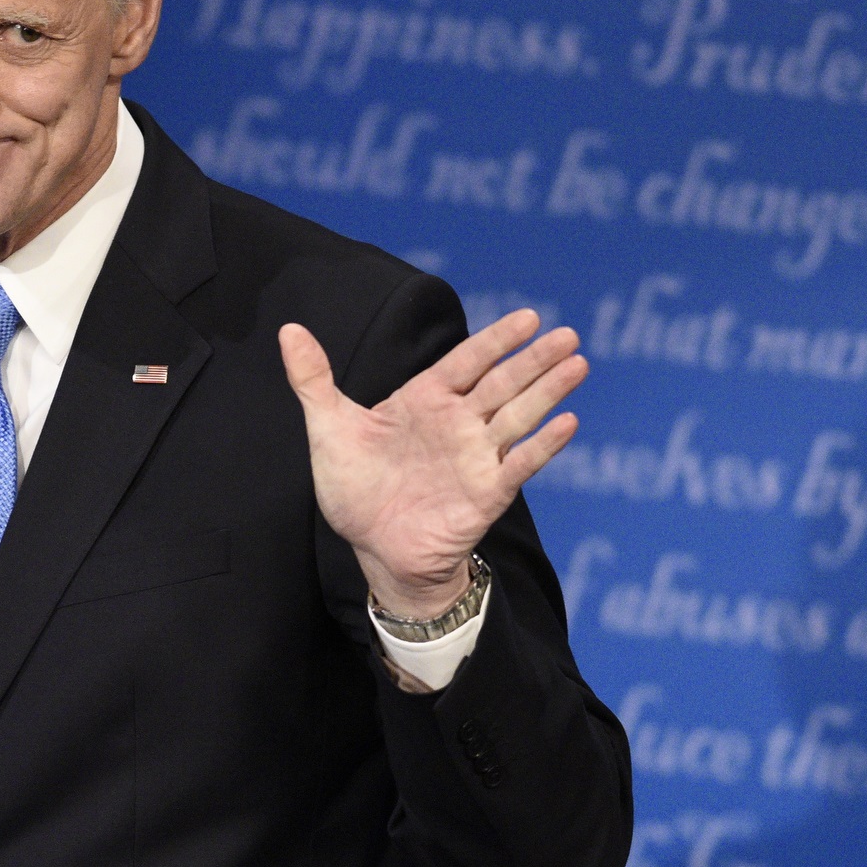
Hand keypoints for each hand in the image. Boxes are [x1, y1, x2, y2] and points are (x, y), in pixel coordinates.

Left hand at [279, 308, 585, 620]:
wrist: (372, 549)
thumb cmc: (354, 489)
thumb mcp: (329, 429)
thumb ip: (314, 380)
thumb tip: (289, 331)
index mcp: (425, 400)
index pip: (468, 361)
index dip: (497, 340)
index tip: (528, 317)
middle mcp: (458, 423)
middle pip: (503, 383)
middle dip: (536, 360)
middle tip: (568, 335)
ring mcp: (476, 457)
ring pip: (518, 416)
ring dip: (549, 392)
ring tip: (578, 365)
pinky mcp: (486, 493)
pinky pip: (519, 464)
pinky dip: (543, 445)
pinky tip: (567, 424)